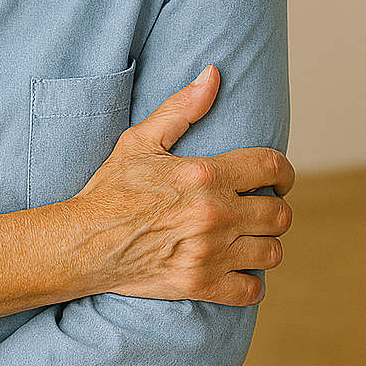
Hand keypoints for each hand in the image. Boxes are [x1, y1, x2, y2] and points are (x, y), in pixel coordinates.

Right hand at [70, 65, 293, 304]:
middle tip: (263, 208)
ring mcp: (209, 253)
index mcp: (207, 175)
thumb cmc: (112, 189)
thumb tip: (213, 74)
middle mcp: (215, 214)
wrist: (80, 244)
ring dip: (267, 244)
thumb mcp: (143, 140)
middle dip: (277, 208)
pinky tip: (240, 270)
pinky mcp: (198, 285)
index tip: (281, 179)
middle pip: (279, 214)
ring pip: (271, 252)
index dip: (285, 172)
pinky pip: (249, 291)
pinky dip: (251, 283)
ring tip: (252, 237)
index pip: (272, 167)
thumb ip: (183, 107)